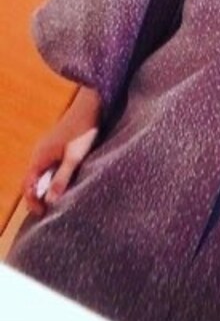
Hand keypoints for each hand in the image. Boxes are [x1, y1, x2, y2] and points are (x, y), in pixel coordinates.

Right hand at [23, 87, 100, 215]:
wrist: (90, 107)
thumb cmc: (83, 131)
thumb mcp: (75, 157)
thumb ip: (62, 178)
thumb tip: (50, 200)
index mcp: (39, 157)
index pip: (28, 186)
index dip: (32, 201)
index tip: (42, 213)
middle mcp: (38, 153)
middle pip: (31, 180)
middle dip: (36, 196)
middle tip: (46, 211)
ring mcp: (46, 148)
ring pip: (40, 172)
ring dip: (44, 186)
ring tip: (54, 199)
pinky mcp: (55, 145)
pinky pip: (48, 165)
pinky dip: (50, 176)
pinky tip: (63, 181)